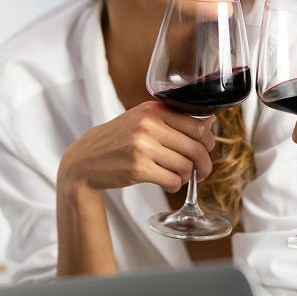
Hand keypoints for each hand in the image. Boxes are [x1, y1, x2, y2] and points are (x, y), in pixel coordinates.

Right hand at [59, 101, 215, 194]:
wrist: (86, 159)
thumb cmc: (119, 139)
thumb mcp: (143, 119)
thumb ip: (174, 119)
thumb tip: (210, 123)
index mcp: (154, 110)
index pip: (198, 126)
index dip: (208, 141)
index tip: (207, 149)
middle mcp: (149, 125)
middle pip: (196, 148)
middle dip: (204, 164)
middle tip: (202, 171)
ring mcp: (143, 147)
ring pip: (186, 167)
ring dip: (187, 176)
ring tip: (177, 176)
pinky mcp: (138, 169)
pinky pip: (172, 181)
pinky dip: (174, 185)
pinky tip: (166, 183)